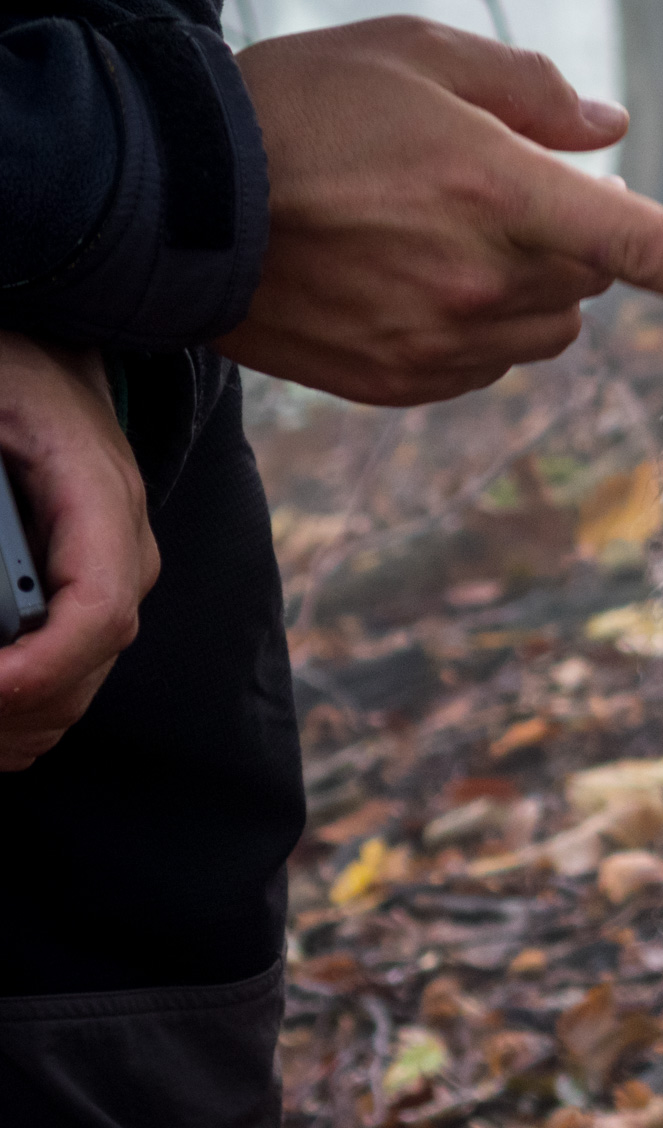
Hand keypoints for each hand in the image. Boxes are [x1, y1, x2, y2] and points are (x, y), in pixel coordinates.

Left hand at [0, 334, 160, 770]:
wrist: (47, 345)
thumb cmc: (8, 365)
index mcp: (100, 496)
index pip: (101, 612)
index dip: (45, 669)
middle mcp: (123, 542)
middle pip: (94, 658)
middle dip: (22, 706)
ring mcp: (116, 563)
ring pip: (90, 671)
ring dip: (28, 716)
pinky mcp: (96, 576)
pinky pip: (83, 657)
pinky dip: (39, 703)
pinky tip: (0, 720)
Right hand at [215, 17, 662, 405]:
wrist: (176, 205)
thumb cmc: (299, 110)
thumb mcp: (415, 54)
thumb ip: (529, 92)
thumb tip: (609, 132)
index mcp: (505, 196)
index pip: (649, 249)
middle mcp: (489, 283)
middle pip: (592, 280)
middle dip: (566, 241)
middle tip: (478, 193)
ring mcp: (448, 344)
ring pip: (545, 327)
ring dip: (519, 288)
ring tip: (425, 235)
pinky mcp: (411, 384)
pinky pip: (485, 360)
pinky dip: (469, 326)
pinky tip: (399, 279)